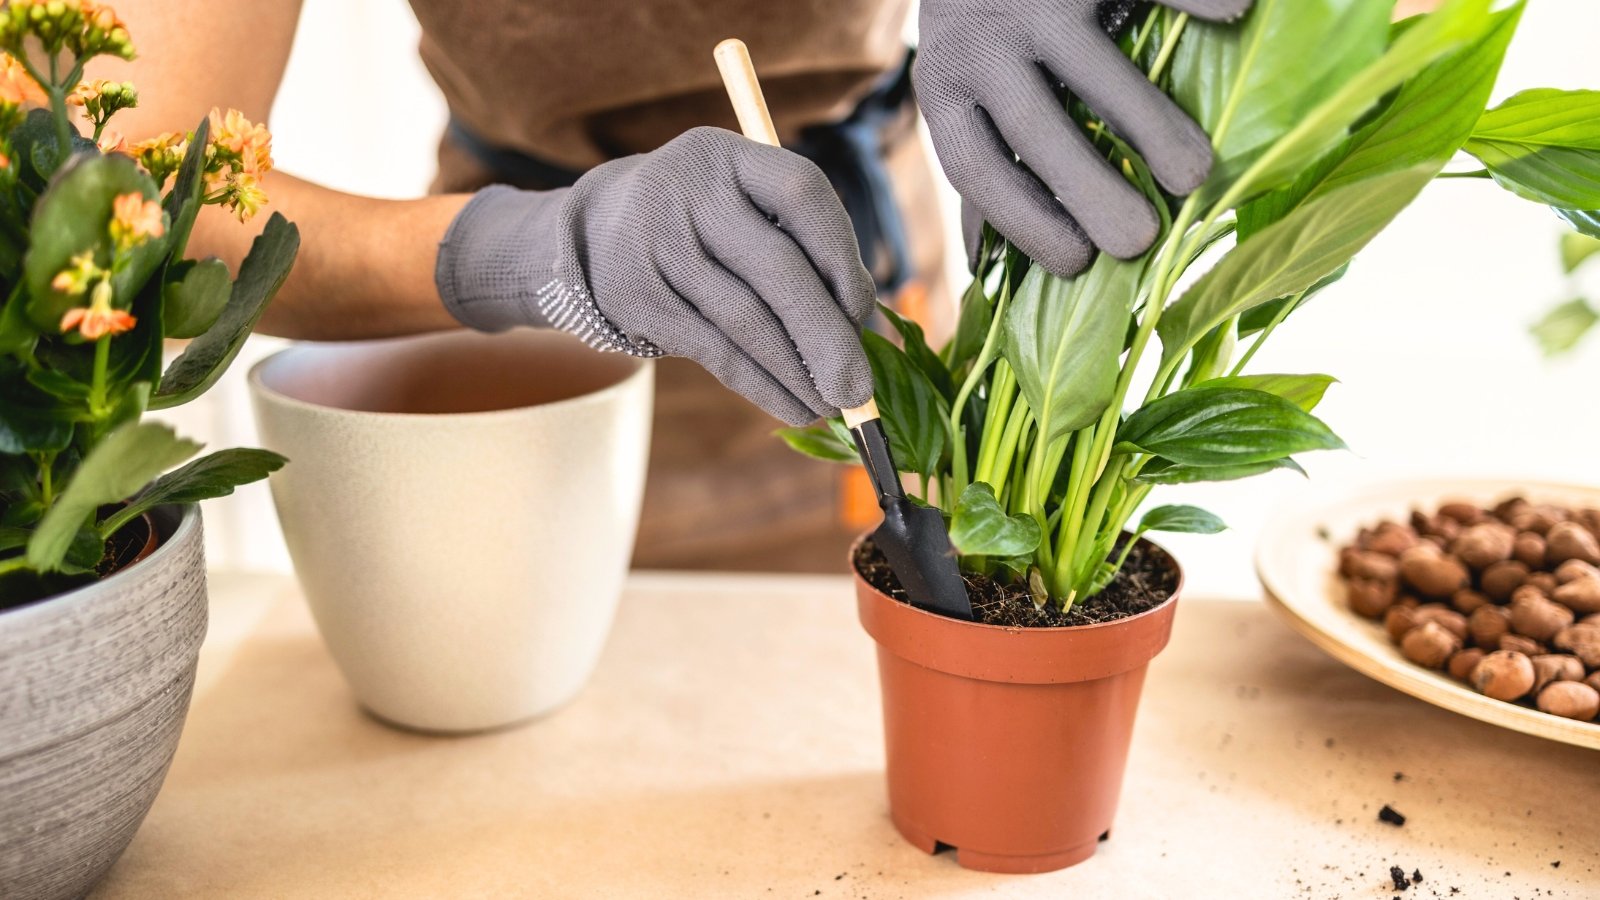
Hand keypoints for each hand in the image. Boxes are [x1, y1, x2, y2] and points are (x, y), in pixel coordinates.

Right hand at [435, 127, 876, 426]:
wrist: (595, 232)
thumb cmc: (702, 224)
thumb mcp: (741, 204)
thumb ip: (797, 244)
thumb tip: (861, 323)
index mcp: (729, 156)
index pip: (803, 194)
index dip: (842, 256)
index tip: (863, 311)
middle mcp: (690, 191)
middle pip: (776, 268)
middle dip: (826, 335)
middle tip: (859, 388)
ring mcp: (658, 244)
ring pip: (746, 320)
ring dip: (797, 372)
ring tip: (833, 405)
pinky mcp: (639, 297)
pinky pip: (714, 350)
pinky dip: (761, 385)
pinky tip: (793, 405)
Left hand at [916, 0, 1251, 275]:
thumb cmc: (986, 27)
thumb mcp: (961, 90)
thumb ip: (983, 161)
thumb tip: (983, 269)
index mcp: (946, 87)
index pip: (976, 168)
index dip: (1023, 221)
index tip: (1078, 263)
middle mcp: (980, 40)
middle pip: (1035, 127)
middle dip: (1087, 188)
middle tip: (1140, 241)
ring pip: (1093, 65)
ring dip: (1149, 123)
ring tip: (1195, 175)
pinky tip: (1237, 14)